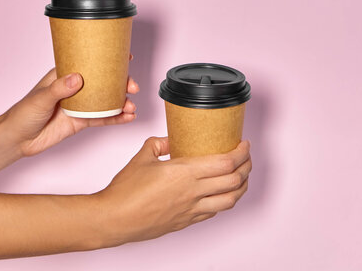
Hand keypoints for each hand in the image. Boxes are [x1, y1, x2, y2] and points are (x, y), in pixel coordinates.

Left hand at [1, 67, 139, 156]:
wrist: (17, 140)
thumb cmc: (22, 113)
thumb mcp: (40, 98)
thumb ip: (59, 89)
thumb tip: (77, 79)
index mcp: (64, 76)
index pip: (89, 63)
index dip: (107, 60)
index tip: (126, 57)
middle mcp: (75, 89)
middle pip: (103, 82)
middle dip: (121, 83)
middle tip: (132, 87)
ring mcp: (80, 105)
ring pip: (106, 101)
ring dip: (121, 102)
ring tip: (131, 106)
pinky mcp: (81, 122)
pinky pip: (102, 119)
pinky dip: (116, 118)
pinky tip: (128, 117)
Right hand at [97, 137, 251, 246]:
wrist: (115, 219)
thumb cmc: (125, 190)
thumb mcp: (142, 156)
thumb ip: (159, 144)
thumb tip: (170, 141)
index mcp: (184, 173)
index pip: (225, 162)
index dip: (241, 153)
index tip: (244, 144)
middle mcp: (193, 192)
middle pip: (234, 180)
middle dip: (247, 167)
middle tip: (247, 157)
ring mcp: (192, 209)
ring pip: (230, 200)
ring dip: (241, 187)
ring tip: (241, 177)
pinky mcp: (187, 221)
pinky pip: (214, 211)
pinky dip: (225, 201)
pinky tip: (222, 194)